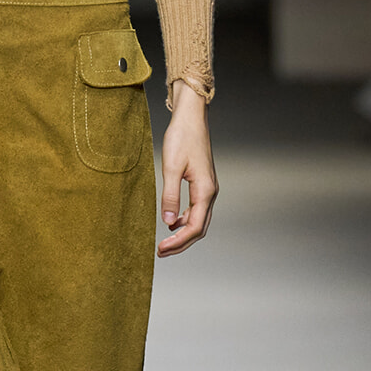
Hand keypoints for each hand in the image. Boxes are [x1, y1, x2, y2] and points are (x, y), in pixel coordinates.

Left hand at [157, 81, 217, 257]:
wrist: (191, 118)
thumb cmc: (181, 138)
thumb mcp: (171, 167)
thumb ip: (170, 196)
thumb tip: (167, 222)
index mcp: (205, 191)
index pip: (194, 227)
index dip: (178, 242)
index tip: (160, 249)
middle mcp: (210, 192)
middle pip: (199, 228)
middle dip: (181, 244)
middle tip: (161, 252)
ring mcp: (209, 188)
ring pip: (199, 220)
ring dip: (183, 234)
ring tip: (165, 242)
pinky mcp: (203, 183)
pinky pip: (197, 209)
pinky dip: (185, 220)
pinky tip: (172, 222)